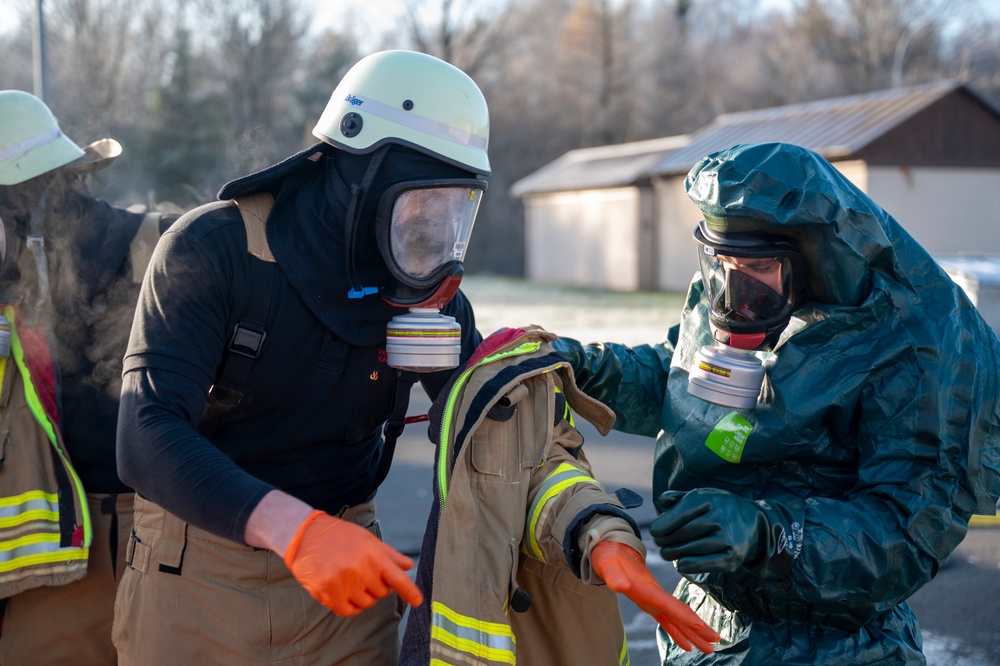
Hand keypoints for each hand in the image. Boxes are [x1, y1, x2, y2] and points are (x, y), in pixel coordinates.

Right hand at [283, 510, 422, 615]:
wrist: (305, 535)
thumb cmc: (339, 536)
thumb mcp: (366, 539)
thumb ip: (388, 554)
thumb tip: (408, 566)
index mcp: (374, 555)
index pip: (398, 578)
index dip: (410, 591)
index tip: (419, 601)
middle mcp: (362, 570)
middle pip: (381, 593)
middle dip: (375, 586)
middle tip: (361, 572)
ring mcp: (345, 582)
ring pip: (365, 603)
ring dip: (361, 596)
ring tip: (349, 578)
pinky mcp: (328, 593)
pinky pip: (348, 610)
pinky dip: (349, 606)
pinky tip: (343, 593)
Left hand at [591, 541, 718, 653]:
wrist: (613, 547)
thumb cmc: (609, 557)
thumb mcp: (608, 565)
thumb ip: (614, 576)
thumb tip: (619, 586)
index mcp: (648, 589)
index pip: (671, 605)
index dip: (685, 616)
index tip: (701, 627)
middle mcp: (656, 596)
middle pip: (681, 614)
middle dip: (699, 628)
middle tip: (716, 640)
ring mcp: (654, 600)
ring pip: (678, 620)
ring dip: (693, 634)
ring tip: (710, 648)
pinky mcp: (649, 603)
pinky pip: (667, 621)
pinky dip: (678, 633)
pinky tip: (687, 646)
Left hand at [651, 488, 796, 577]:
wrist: (756, 524)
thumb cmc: (721, 509)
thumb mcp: (703, 496)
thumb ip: (680, 498)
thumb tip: (661, 501)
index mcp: (708, 498)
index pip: (678, 514)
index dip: (662, 526)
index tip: (655, 532)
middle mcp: (719, 516)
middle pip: (680, 534)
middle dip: (665, 541)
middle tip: (661, 545)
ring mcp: (727, 538)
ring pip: (687, 550)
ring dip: (673, 554)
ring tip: (669, 553)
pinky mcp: (732, 558)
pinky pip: (700, 564)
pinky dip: (686, 565)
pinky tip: (681, 562)